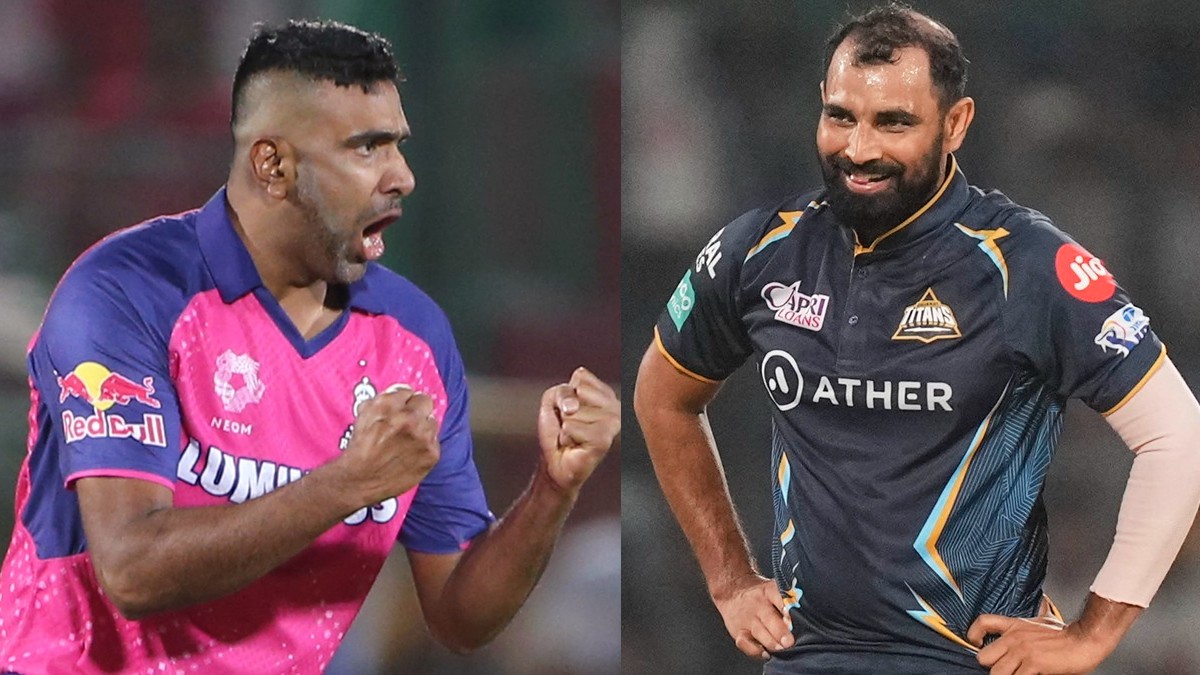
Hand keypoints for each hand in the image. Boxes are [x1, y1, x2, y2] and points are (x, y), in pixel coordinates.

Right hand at [339, 384, 439, 504]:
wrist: (360, 480)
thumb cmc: (359, 449)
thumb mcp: (363, 415)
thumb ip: (383, 400)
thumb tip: (400, 394)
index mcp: (388, 405)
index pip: (407, 390)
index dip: (403, 400)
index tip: (401, 407)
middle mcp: (408, 418)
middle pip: (425, 401)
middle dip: (417, 408)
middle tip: (408, 420)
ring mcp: (422, 436)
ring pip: (432, 421)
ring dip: (422, 428)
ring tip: (407, 441)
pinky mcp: (431, 453)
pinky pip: (434, 441)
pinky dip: (425, 446)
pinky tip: (411, 453)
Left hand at [537, 367, 619, 492]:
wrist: (556, 463)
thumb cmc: (557, 432)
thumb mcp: (554, 400)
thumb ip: (562, 391)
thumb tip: (573, 406)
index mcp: (605, 394)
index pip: (581, 377)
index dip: (565, 393)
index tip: (567, 410)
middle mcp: (614, 407)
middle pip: (578, 391)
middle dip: (565, 409)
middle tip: (570, 426)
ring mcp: (613, 424)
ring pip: (574, 410)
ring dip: (565, 426)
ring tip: (573, 437)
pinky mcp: (604, 440)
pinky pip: (572, 427)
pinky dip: (566, 437)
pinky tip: (575, 445)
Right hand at [712, 573, 793, 660]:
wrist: (732, 591)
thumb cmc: (760, 595)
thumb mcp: (773, 589)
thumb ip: (788, 601)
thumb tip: (807, 616)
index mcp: (768, 591)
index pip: (779, 597)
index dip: (787, 609)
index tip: (793, 619)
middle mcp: (758, 605)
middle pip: (769, 618)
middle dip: (780, 631)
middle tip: (789, 642)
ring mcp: (747, 619)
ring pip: (759, 631)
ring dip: (771, 642)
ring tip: (781, 649)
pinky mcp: (739, 632)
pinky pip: (745, 643)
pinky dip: (755, 651)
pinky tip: (765, 654)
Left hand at [968, 614, 1108, 674]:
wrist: (1086, 640)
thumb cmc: (1066, 634)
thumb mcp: (1043, 620)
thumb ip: (1032, 618)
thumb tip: (1038, 604)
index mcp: (1015, 625)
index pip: (983, 622)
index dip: (973, 634)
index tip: (977, 644)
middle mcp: (1014, 637)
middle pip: (983, 657)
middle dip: (992, 667)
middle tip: (1004, 670)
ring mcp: (1022, 651)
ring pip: (996, 673)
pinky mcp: (1033, 663)